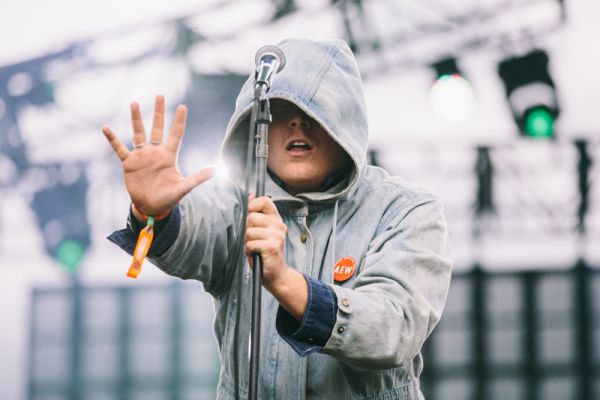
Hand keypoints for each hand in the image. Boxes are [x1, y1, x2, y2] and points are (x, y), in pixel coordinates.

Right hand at [102, 95, 212, 216]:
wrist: (151, 207)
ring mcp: (142, 156)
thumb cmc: (169, 197)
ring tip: (135, 104)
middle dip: (159, 113)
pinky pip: (120, 148)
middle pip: (157, 128)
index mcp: (169, 156)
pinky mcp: (129, 163)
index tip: (182, 106)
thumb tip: (215, 171)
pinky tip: (106, 128)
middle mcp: (155, 152)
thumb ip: (197, 178)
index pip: (176, 135)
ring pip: (139, 133)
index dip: (178, 121)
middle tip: (160, 96)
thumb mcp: (183, 188)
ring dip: (136, 119)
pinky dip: (113, 139)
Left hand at [245, 194, 288, 290]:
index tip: (250, 214)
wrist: (276, 274)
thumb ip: (256, 213)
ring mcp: (277, 236)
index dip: (253, 205)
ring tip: (256, 248)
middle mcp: (279, 225)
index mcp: (276, 219)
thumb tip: (251, 195)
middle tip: (255, 240)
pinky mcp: (272, 246)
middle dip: (248, 230)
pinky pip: (251, 244)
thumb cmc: (264, 252)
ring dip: (248, 242)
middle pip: (252, 217)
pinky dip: (249, 251)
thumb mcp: (260, 230)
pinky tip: (256, 255)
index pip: (265, 201)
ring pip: (250, 231)